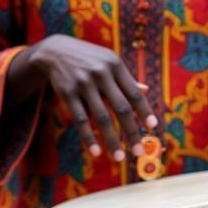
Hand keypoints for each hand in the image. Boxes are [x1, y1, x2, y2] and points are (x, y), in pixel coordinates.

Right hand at [26, 34, 156, 160]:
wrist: (54, 50)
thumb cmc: (88, 58)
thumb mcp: (107, 61)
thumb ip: (124, 77)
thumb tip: (145, 92)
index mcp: (115, 65)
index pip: (134, 93)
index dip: (144, 111)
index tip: (152, 128)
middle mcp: (101, 74)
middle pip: (121, 108)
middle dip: (131, 132)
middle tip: (139, 151)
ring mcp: (83, 83)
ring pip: (101, 117)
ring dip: (111, 140)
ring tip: (118, 157)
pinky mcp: (67, 92)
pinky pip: (80, 119)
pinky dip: (88, 136)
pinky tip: (95, 151)